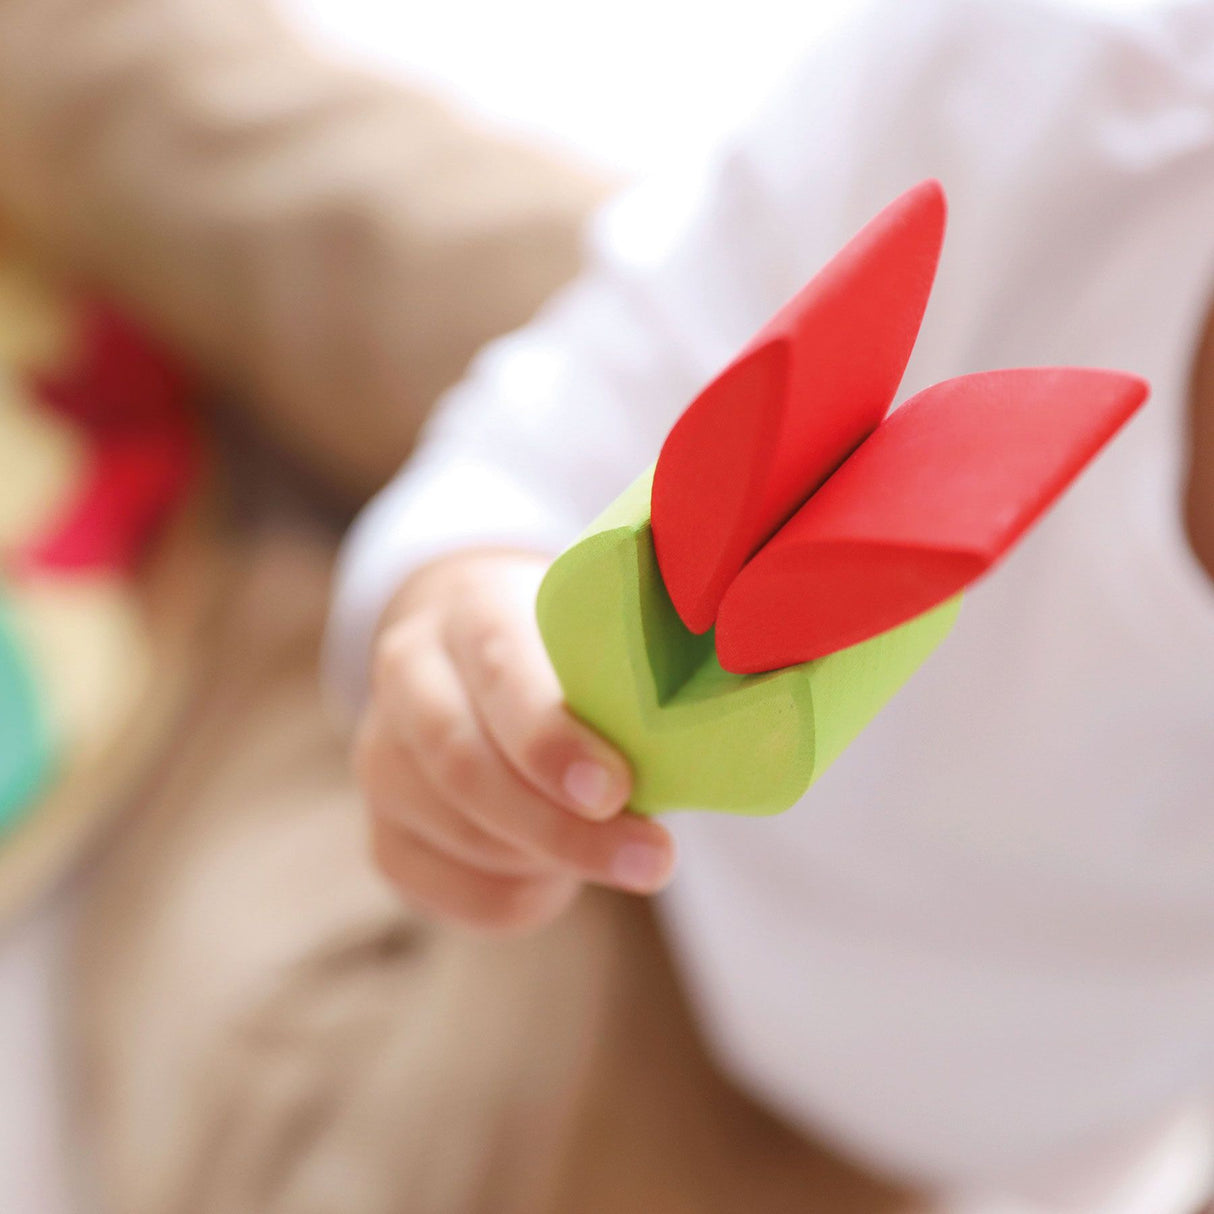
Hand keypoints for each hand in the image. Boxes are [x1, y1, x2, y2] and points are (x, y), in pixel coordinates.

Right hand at [354, 551, 676, 932]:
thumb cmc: (563, 646)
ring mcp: (380, 754)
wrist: (466, 644)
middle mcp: (408, 674)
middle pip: (465, 766)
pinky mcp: (380, 825)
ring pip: (456, 831)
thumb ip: (635, 675)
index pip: (499, 670)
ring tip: (623, 853)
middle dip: (562, 828)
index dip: (551, 739)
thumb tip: (722, 752)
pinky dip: (512, 897)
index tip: (619, 790)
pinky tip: (557, 881)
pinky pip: (438, 887)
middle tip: (654, 859)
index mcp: (471, 608)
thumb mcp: (596, 627)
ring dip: (548, 860)